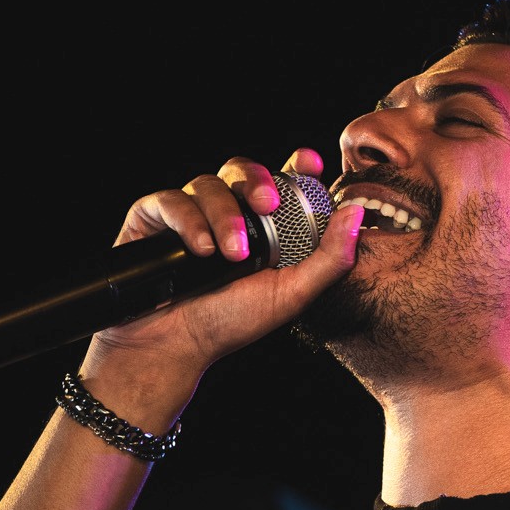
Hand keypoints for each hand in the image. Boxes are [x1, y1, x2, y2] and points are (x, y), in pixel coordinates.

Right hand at [82, 147, 363, 383]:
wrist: (174, 346)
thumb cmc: (231, 323)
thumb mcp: (291, 294)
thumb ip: (329, 258)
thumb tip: (356, 212)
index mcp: (261, 225)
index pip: (280, 180)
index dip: (296, 165)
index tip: (310, 163)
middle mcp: (226, 212)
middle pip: (243, 169)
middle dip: (257, 181)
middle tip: (268, 205)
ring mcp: (188, 212)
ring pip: (208, 183)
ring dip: (224, 215)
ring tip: (230, 254)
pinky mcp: (153, 217)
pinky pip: (170, 199)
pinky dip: (188, 220)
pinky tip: (200, 249)